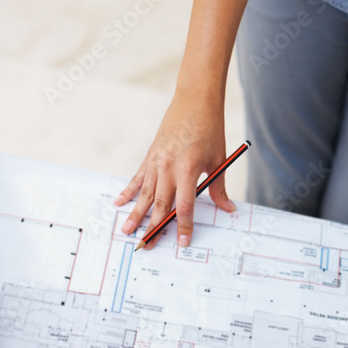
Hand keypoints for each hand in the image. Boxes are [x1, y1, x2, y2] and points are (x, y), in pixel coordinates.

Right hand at [114, 94, 235, 248]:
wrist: (195, 101)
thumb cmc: (210, 130)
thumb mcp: (219, 160)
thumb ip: (219, 188)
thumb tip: (228, 208)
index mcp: (188, 169)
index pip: (184, 206)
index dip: (183, 226)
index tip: (182, 242)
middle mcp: (169, 167)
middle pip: (160, 204)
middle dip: (153, 227)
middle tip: (146, 245)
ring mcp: (156, 161)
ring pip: (145, 193)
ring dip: (136, 214)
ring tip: (127, 231)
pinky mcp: (150, 155)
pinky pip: (138, 178)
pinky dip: (129, 191)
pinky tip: (120, 203)